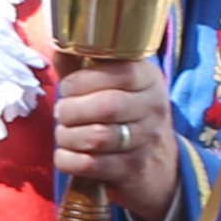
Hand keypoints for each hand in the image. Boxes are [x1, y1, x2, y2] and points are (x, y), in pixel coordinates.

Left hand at [49, 58, 184, 220]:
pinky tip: (65, 155)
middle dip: (71, 109)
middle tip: (61, 113)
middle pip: (107, 105)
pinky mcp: (131, 171)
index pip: (119, 72)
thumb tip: (60, 49)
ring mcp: (146, 142)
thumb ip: (85, 68)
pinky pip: (90, 165)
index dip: (82, 79)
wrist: (159, 167)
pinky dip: (68, 160)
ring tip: (64, 134)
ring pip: (97, 137)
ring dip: (68, 136)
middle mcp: (153, 108)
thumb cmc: (126, 117)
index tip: (67, 88)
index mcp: (149, 79)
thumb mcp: (115, 87)